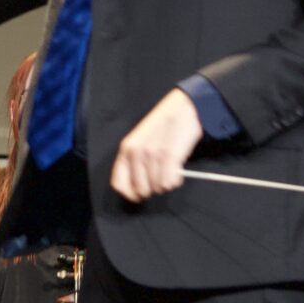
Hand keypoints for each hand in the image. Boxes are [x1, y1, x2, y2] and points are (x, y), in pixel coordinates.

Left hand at [109, 88, 204, 203]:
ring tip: (170, 169)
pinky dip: (175, 180)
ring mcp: (153, 154)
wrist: (184, 107)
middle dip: (151, 188)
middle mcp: (136, 152)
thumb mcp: (140, 139)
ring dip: (165, 183)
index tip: (139, 195)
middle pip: (140, 190)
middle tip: (160, 176)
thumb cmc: (162, 125)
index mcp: (126, 148)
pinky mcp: (169, 155)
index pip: (119, 184)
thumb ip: (133, 160)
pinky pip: (170, 183)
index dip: (130, 193)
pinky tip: (177, 170)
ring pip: (157, 188)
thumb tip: (134, 188)